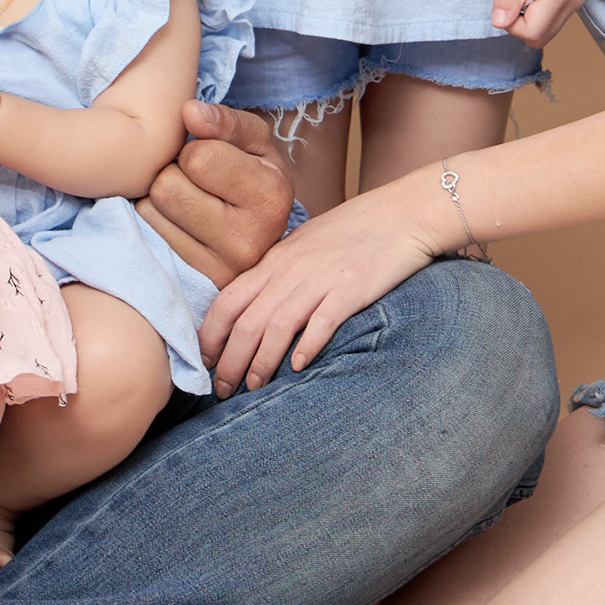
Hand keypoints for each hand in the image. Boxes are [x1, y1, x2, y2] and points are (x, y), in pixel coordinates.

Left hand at [139, 100, 293, 285]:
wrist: (266, 234)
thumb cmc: (258, 176)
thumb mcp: (255, 141)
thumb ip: (225, 121)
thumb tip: (189, 112)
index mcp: (269, 197)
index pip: (198, 158)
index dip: (196, 148)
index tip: (214, 156)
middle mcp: (247, 241)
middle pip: (167, 186)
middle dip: (175, 172)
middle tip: (199, 178)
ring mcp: (220, 269)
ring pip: (151, 209)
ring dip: (163, 194)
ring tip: (192, 195)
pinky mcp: (195, 280)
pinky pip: (148, 232)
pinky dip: (158, 217)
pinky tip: (183, 217)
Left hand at [197, 179, 445, 396]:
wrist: (401, 214)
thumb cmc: (352, 232)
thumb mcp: (304, 245)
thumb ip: (277, 273)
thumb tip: (252, 307)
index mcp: (275, 260)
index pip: (227, 300)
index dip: (210, 335)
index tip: (203, 363)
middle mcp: (291, 270)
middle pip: (246, 321)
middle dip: (228, 362)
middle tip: (221, 390)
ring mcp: (321, 278)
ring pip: (276, 326)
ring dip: (260, 363)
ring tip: (253, 388)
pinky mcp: (352, 288)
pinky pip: (322, 321)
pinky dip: (306, 347)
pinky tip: (298, 368)